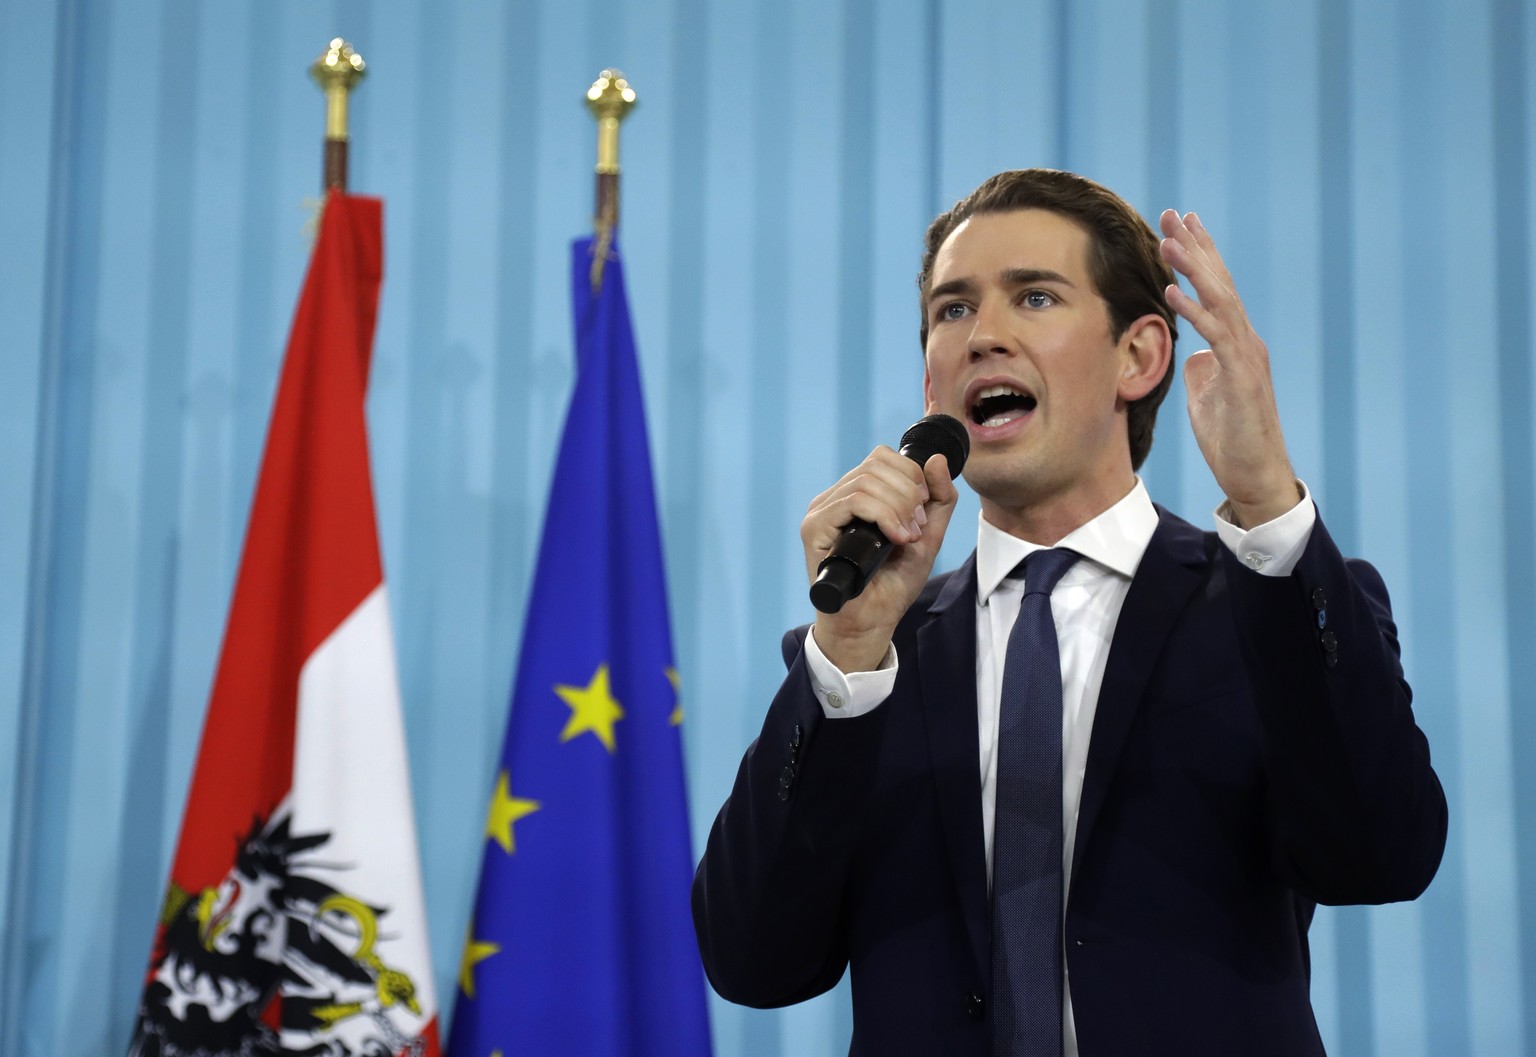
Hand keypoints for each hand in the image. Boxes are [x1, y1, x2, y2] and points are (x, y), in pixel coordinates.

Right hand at [801, 447, 959, 671]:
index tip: (922, 510)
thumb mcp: (927, 535)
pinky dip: (883, 515)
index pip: (882, 457)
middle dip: (908, 493)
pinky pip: (853, 502)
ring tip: (907, 537)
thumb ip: (939, 499)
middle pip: (876, 465)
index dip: (910, 475)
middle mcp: (834, 498)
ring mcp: (821, 512)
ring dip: (898, 507)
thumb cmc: (893, 583)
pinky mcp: (815, 530)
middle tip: (916, 528)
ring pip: (866, 482)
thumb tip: (936, 459)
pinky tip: (895, 538)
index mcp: (855, 495)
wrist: (871, 622)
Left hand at [1158, 210, 1298, 527]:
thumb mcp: (1209, 397)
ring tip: (1168, 241)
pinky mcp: (1241, 379)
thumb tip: (1195, 355)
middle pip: (1219, 283)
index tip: (1180, 226)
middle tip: (1174, 212)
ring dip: (1193, 270)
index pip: (1217, 290)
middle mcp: (1245, 342)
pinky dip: (1194, 313)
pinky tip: (1171, 293)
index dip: (1200, 256)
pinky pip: (1216, 338)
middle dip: (1196, 246)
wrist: (1256, 477)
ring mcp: (1246, 357)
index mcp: (1235, 343)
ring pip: (1219, 302)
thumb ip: (1204, 371)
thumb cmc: (1233, 441)